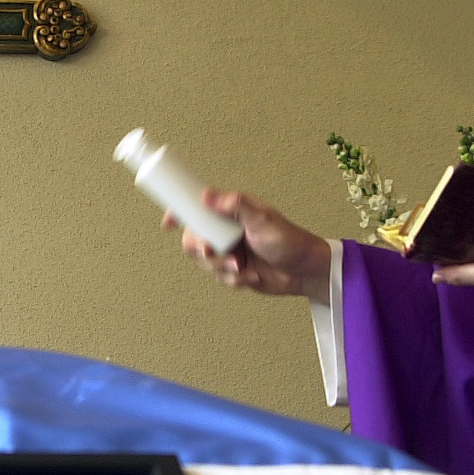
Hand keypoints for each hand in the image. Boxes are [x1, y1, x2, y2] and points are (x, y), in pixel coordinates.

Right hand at [167, 189, 331, 304]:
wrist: (305, 272)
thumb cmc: (289, 240)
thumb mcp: (262, 219)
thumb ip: (235, 206)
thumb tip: (206, 195)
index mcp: (231, 213)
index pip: (198, 209)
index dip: (179, 213)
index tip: (168, 222)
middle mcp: (227, 232)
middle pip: (193, 239)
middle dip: (199, 248)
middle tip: (211, 251)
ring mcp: (230, 252)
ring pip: (205, 262)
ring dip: (221, 267)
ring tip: (242, 266)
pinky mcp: (235, 272)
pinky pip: (220, 278)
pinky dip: (234, 280)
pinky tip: (251, 276)